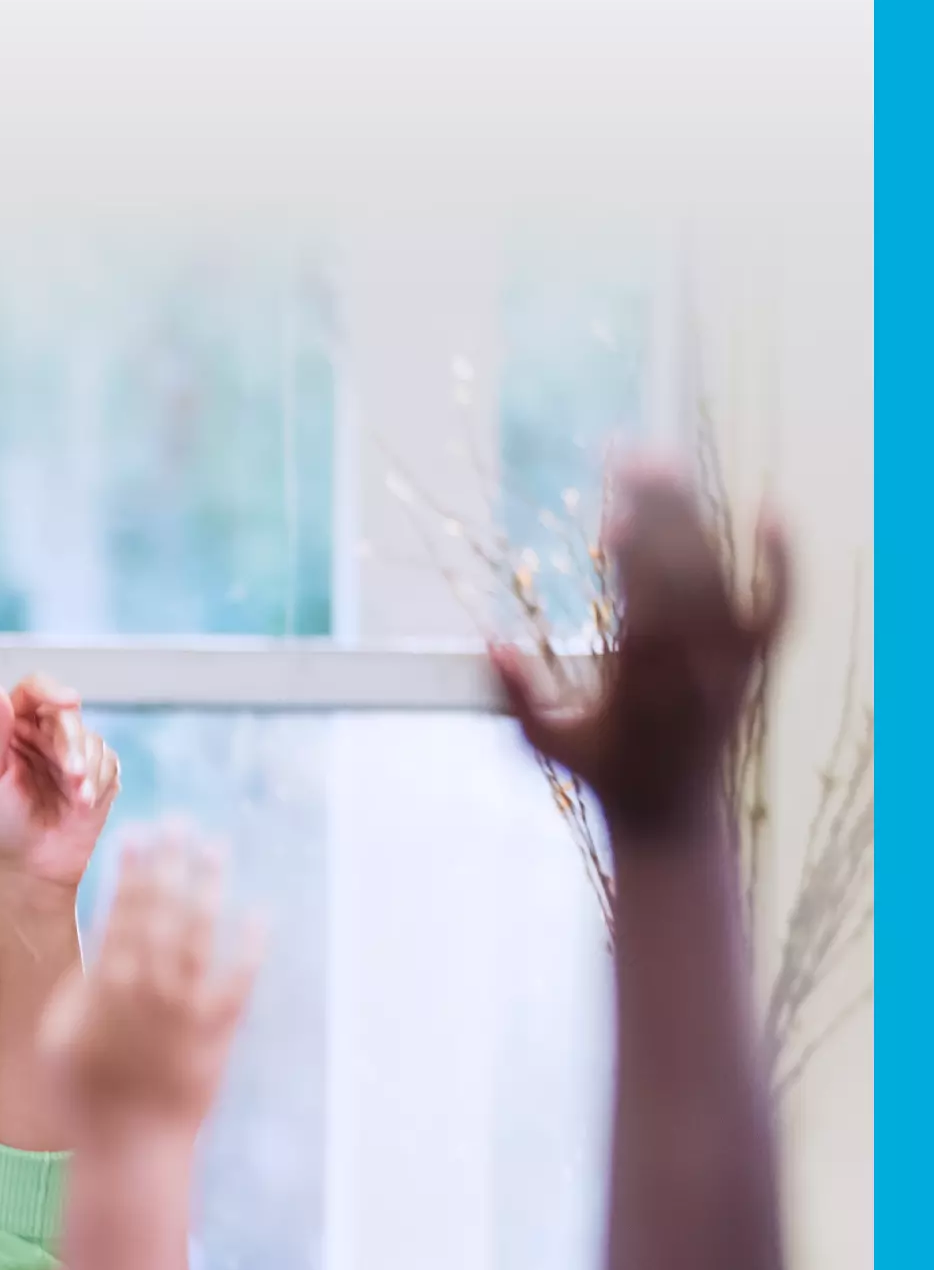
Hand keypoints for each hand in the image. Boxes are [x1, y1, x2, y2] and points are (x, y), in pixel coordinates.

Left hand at [0, 678, 119, 891]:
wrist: (31, 869)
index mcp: (10, 728)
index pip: (32, 690)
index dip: (51, 690)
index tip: (70, 701)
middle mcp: (41, 734)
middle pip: (67, 715)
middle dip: (72, 744)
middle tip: (72, 777)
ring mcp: (71, 753)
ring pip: (92, 738)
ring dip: (88, 768)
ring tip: (77, 800)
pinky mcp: (96, 773)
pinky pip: (109, 761)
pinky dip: (100, 781)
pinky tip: (83, 805)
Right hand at [47, 827, 258, 1140]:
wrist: (130, 1148)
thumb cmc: (81, 1093)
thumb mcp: (58, 1035)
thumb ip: (79, 983)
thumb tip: (96, 936)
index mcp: (104, 985)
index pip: (120, 911)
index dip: (131, 868)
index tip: (138, 832)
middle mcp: (147, 989)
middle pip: (162, 911)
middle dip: (170, 862)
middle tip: (178, 822)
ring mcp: (185, 1010)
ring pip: (200, 934)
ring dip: (208, 886)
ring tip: (215, 849)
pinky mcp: (218, 1033)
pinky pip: (238, 980)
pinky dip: (249, 946)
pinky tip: (258, 913)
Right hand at [491, 463, 786, 839]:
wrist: (674, 812)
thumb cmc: (603, 771)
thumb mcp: (546, 743)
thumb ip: (516, 698)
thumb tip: (490, 641)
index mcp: (648, 689)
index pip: (650, 610)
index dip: (638, 561)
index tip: (616, 516)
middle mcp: (700, 670)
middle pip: (687, 578)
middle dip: (661, 514)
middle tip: (632, 457)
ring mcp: (732, 663)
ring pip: (722, 577)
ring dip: (695, 517)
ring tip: (663, 463)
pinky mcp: (754, 660)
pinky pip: (778, 605)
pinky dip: (780, 560)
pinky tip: (769, 507)